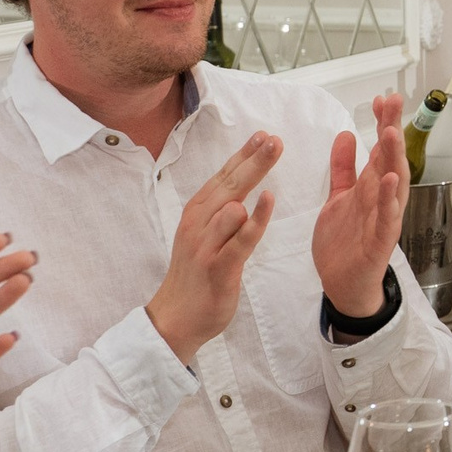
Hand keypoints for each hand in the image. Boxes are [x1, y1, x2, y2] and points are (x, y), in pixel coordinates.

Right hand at [148, 133, 279, 359]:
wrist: (175, 317)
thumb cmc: (196, 273)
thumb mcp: (205, 234)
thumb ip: (222, 210)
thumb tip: (241, 186)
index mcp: (197, 212)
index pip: (223, 177)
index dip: (243, 155)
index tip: (263, 134)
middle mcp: (199, 222)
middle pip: (230, 184)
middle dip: (254, 157)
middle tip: (276, 138)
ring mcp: (206, 244)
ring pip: (232, 205)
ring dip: (251, 178)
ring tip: (272, 152)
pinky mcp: (218, 266)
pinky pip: (241, 239)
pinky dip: (255, 219)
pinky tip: (267, 200)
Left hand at [314, 92, 408, 317]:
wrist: (343, 284)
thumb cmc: (344, 242)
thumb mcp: (339, 198)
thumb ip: (343, 168)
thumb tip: (345, 134)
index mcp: (371, 188)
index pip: (379, 149)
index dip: (382, 123)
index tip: (381, 98)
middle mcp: (382, 199)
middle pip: (390, 159)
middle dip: (392, 130)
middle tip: (393, 102)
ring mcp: (384, 219)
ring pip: (394, 184)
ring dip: (394, 158)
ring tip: (391, 132)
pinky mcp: (380, 242)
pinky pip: (387, 217)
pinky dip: (390, 199)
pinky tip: (390, 179)